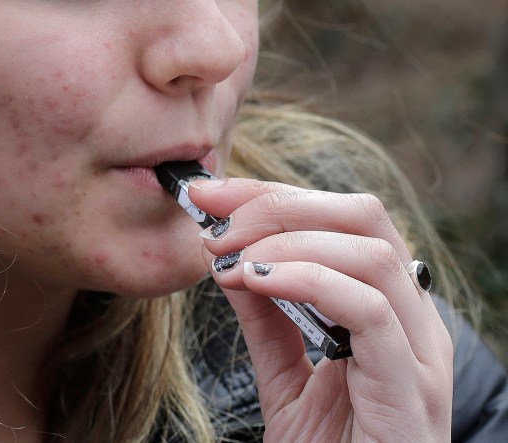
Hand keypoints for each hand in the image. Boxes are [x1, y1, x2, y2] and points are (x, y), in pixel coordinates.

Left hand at [189, 178, 452, 441]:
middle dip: (279, 204)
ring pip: (368, 251)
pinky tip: (256, 282)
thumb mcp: (285, 375)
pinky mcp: (411, 384)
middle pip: (362, 216)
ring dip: (285, 241)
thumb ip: (266, 317)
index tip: (209, 196)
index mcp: (386, 306)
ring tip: (229, 258)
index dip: (272, 196)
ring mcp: (419, 349)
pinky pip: (367, 308)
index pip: (340, 219)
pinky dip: (306, 280)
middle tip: (216, 222)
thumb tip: (230, 258)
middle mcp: (411, 317)